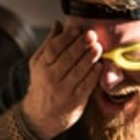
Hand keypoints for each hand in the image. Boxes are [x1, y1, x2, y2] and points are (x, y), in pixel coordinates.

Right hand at [21, 20, 101, 139]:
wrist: (41, 116)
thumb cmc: (42, 83)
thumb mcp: (39, 64)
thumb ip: (49, 44)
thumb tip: (58, 23)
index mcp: (42, 66)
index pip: (54, 48)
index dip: (66, 38)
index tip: (77, 29)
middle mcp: (51, 78)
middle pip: (67, 58)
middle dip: (81, 45)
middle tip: (92, 35)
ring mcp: (63, 90)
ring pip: (78, 71)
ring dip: (90, 58)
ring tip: (98, 47)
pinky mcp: (75, 101)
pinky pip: (87, 85)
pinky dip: (94, 75)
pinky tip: (100, 65)